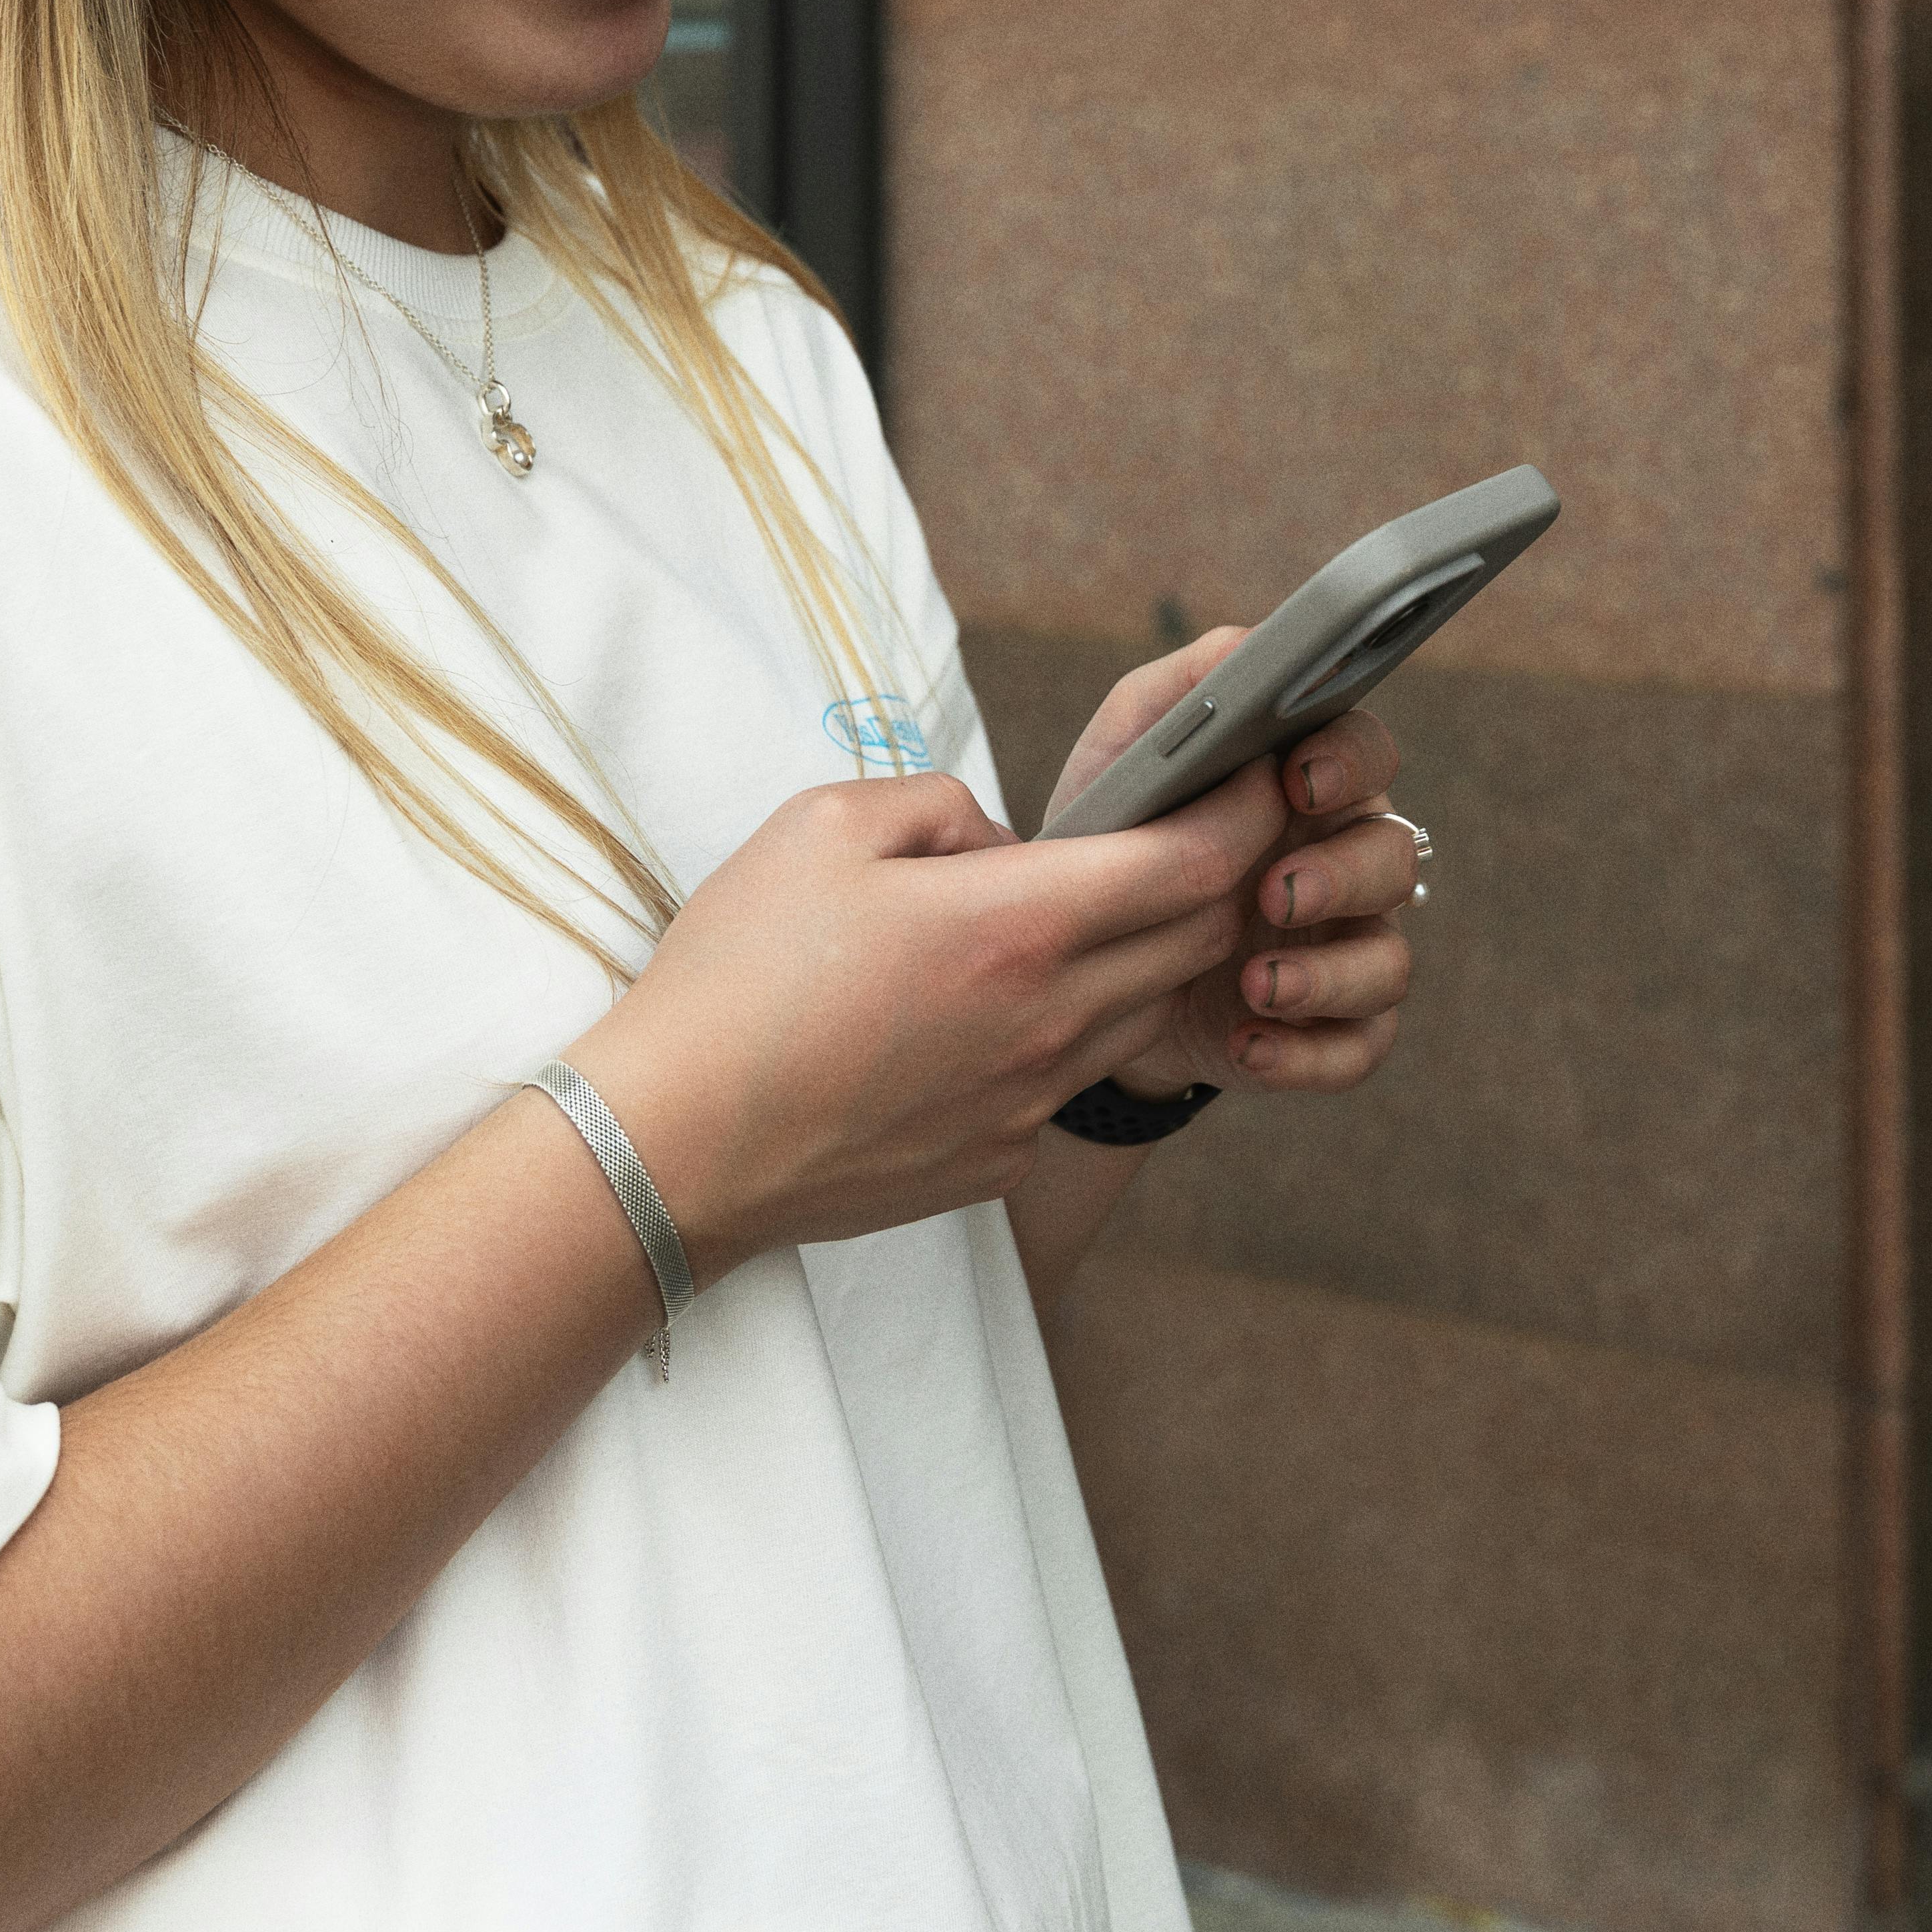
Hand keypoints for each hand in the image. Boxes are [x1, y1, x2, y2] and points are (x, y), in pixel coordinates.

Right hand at [572, 756, 1282, 1272]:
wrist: (674, 1146)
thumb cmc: (735, 978)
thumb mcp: (822, 827)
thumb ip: (941, 806)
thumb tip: (1003, 839)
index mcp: (1018, 926)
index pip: (1199, 864)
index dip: (1248, 810)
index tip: (1257, 774)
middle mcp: (1049, 1020)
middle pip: (1199, 941)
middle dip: (1220, 878)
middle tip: (1193, 831)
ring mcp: (1031, 1101)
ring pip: (1140, 1014)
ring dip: (1143, 958)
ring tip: (1078, 918)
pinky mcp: (998, 1158)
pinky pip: (1066, 1080)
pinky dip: (1060, 1034)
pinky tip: (984, 1014)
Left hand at [1045, 631, 1420, 1107]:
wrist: (1080, 962)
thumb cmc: (1118, 835)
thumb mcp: (1125, 751)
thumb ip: (1183, 688)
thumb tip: (1251, 645)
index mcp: (1308, 787)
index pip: (1366, 753)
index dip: (1348, 762)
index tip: (1298, 779)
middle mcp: (1342, 863)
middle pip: (1395, 856)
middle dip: (1342, 875)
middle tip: (1272, 893)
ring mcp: (1342, 950)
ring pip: (1390, 960)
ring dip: (1330, 975)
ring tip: (1253, 985)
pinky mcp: (1327, 1031)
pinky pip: (1359, 1048)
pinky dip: (1311, 1052)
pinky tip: (1250, 1044)